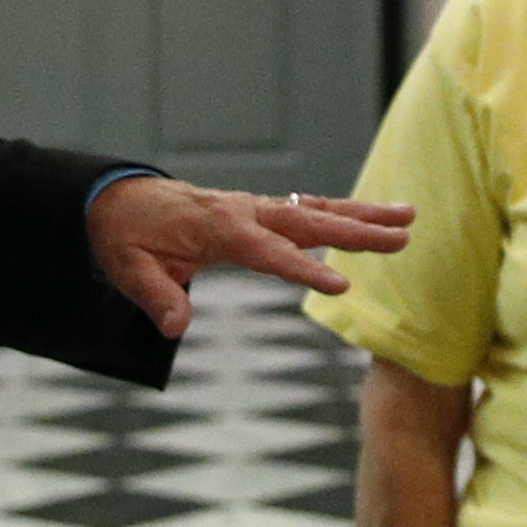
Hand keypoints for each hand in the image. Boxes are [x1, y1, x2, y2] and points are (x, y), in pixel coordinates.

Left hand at [88, 178, 412, 339]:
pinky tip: (374, 217)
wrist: (118, 199)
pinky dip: (343, 210)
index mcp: (219, 229)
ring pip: (317, 209)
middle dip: (358, 231)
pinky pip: (307, 208)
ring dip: (363, 213)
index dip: (306, 269)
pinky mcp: (260, 210)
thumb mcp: (129, 270)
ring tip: (408, 217)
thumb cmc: (126, 236)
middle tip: (402, 238)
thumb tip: (175, 327)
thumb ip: (156, 297)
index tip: (343, 284)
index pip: (271, 253)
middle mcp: (246, 212)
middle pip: (310, 222)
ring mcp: (256, 207)